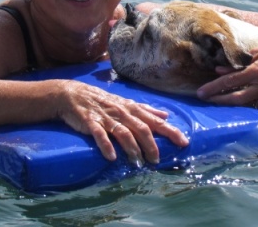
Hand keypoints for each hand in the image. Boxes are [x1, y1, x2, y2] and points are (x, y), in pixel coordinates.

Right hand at [56, 81, 188, 164]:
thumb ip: (146, 110)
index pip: (155, 121)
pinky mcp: (91, 122)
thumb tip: (165, 115)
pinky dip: (106, 146)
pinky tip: (112, 157)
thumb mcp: (126, 103)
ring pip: (123, 133)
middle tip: (156, 161)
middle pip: (141, 128)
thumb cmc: (103, 101)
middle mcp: (122, 113)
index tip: (184, 142)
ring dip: (132, 148)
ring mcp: (106, 117)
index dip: (170, 131)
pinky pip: (100, 134)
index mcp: (132, 109)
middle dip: (151, 145)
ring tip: (138, 163)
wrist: (73, 94)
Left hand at [196, 42, 257, 109]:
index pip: (230, 82)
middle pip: (235, 99)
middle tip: (204, 101)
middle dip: (218, 100)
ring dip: (230, 106)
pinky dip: (247, 107)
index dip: (213, 88)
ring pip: (246, 106)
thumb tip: (220, 70)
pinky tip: (237, 106)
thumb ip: (240, 63)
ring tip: (217, 104)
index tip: (200, 92)